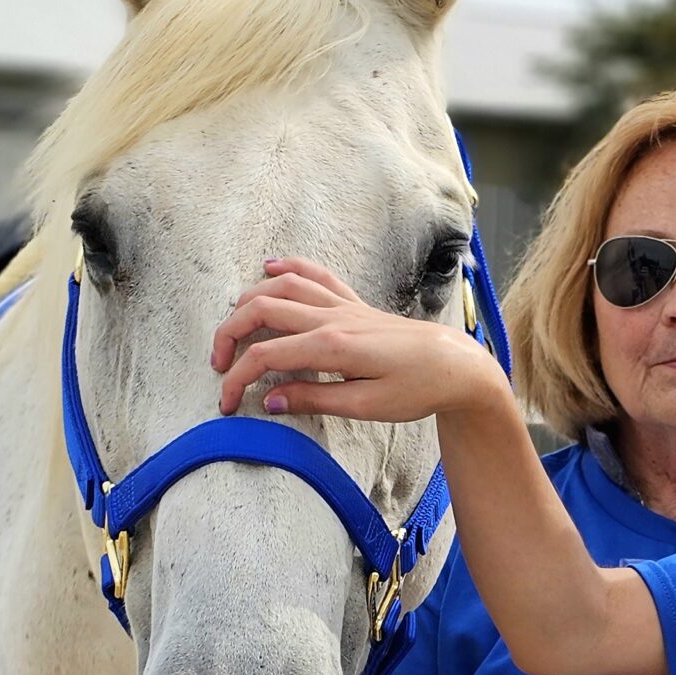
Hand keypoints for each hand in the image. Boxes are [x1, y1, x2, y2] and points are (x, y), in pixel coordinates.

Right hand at [211, 256, 491, 423]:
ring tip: (233, 327)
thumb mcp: (365, 406)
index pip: (266, 357)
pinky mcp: (354, 304)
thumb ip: (313, 400)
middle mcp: (332, 317)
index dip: (237, 380)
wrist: (456, 365)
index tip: (227, 405)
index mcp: (332, 346)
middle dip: (229, 335)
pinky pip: (316, 276)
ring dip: (249, 301)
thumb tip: (268, 401)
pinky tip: (270, 268)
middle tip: (219, 366)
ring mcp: (343, 306)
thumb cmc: (417, 388)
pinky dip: (289, 269)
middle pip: (262, 311)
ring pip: (283, 287)